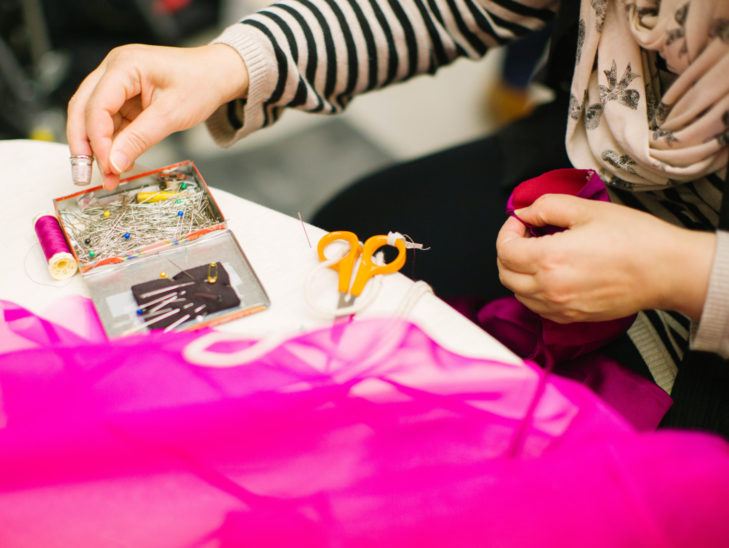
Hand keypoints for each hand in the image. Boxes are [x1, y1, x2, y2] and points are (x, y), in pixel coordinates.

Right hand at [67, 43, 248, 189]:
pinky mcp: (124, 99)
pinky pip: (110, 123)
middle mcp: (113, 70)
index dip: (98, 139)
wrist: (217, 75)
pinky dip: (111, 145)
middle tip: (83, 176)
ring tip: (106, 177)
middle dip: (83, 145)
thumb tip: (114, 163)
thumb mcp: (171, 114)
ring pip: (93, 119)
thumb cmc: (200, 83)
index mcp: (124, 65)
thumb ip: (140, 139)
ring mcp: (117, 84)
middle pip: (83, 109)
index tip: (107, 166)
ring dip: (97, 149)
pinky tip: (115, 165)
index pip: (97, 106)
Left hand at [496, 194, 715, 322]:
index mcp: (549, 259)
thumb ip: (546, 207)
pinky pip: (537, 307)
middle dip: (508, 251)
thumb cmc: (634, 239)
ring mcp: (560, 307)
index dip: (508, 230)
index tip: (521, 221)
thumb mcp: (587, 210)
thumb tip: (525, 212)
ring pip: (518, 293)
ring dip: (519, 272)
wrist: (666, 271)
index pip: (504, 249)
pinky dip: (533, 291)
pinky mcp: (572, 317)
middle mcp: (549, 288)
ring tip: (539, 253)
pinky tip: (551, 274)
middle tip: (526, 235)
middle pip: (505, 273)